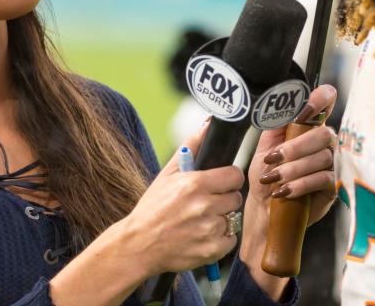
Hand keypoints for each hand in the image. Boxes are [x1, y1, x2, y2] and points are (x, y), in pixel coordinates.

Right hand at [115, 123, 244, 275]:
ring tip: (200, 221)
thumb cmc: (152, 208)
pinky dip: (219, 239)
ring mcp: (209, 230)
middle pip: (235, 197)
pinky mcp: (211, 250)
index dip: (228, 178)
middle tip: (206, 203)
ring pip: (232, 219)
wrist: (139, 245)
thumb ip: (190, 146)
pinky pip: (230, 240)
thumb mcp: (167, 174)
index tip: (220, 182)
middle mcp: (204, 206)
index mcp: (195, 184)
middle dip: (223, 199)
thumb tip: (208, 124)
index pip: (235, 175)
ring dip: (220, 220)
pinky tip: (202, 236)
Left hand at [246, 83, 338, 217]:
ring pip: (321, 157)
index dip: (321, 99)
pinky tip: (285, 190)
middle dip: (295, 147)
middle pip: (324, 134)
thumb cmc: (267, 172)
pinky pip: (323, 178)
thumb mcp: (266, 143)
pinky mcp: (334, 185)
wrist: (265, 204)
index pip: (326, 102)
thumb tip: (284, 103)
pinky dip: (300, 184)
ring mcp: (332, 163)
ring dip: (293, 169)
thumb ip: (276, 122)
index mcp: (309, 127)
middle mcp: (324, 142)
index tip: (304, 111)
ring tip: (275, 178)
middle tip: (274, 159)